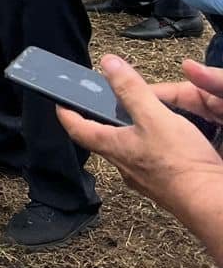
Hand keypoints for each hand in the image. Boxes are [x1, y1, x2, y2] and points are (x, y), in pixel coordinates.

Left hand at [58, 54, 222, 237]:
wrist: (210, 203)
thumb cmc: (180, 163)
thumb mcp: (154, 116)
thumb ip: (131, 90)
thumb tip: (108, 64)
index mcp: (112, 147)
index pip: (77, 129)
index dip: (66, 113)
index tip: (60, 102)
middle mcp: (123, 165)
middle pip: (101, 139)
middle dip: (98, 120)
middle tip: (101, 103)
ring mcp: (143, 177)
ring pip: (126, 150)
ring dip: (126, 133)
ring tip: (136, 116)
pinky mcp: (163, 183)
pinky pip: (148, 160)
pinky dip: (149, 145)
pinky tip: (163, 140)